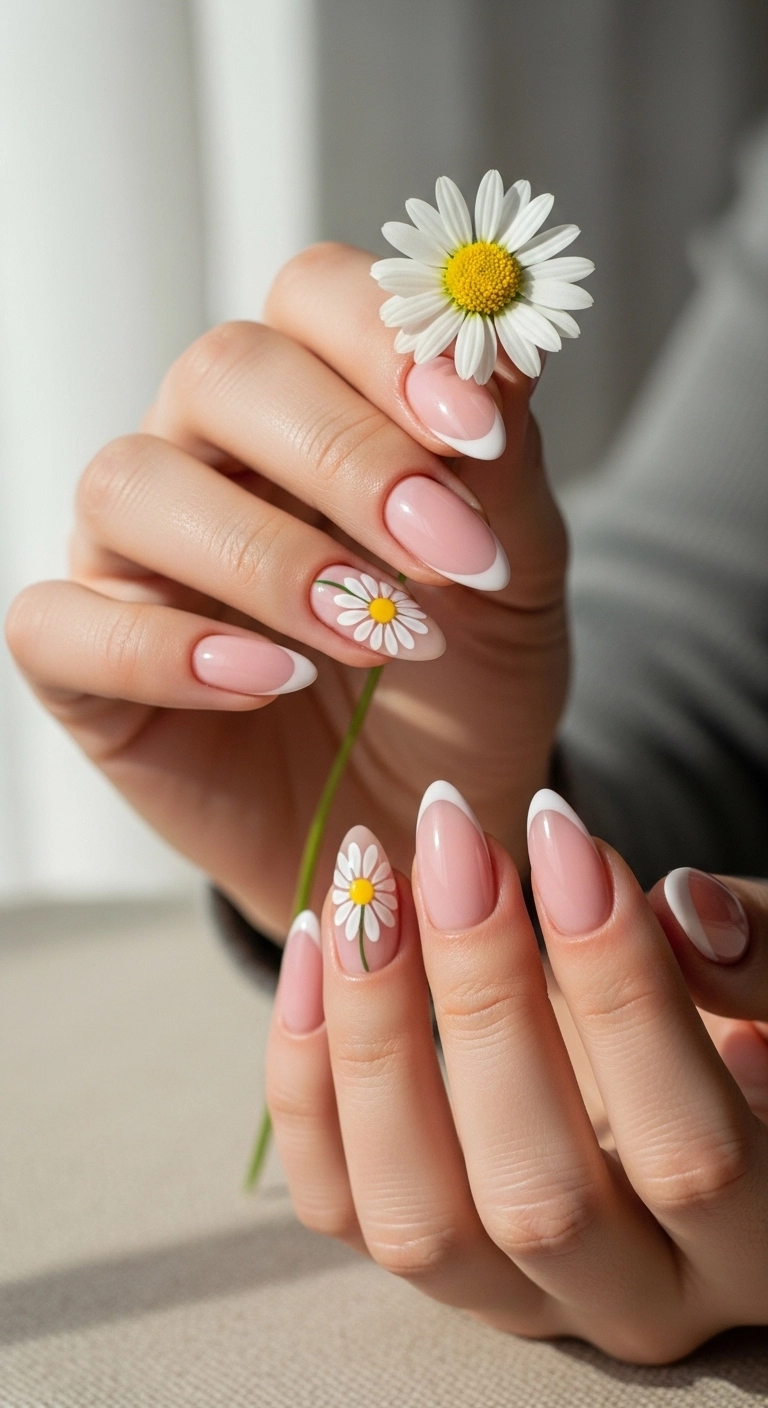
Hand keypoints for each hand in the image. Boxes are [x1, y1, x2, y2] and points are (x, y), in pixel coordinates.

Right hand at [4, 244, 566, 934]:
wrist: (428, 817)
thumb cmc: (464, 686)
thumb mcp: (515, 577)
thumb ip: (503, 461)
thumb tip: (500, 336)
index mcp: (315, 402)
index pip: (312, 294)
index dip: (387, 344)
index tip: (478, 432)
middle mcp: (208, 455)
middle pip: (221, 372)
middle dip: (343, 458)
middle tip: (441, 556)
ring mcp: (137, 556)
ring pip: (130, 485)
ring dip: (266, 560)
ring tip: (371, 638)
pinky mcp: (84, 663)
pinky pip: (61, 624)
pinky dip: (163, 651)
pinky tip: (268, 683)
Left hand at [266, 784, 767, 1362]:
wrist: (679, 1076)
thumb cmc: (739, 1017)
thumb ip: (756, 952)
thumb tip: (682, 913)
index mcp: (756, 1242)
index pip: (689, 1148)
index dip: (622, 988)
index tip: (562, 835)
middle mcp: (634, 1300)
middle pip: (538, 1194)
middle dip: (483, 995)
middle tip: (452, 845)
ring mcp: (517, 1295)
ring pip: (415, 1215)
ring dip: (376, 1029)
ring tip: (368, 882)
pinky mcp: (427, 1263)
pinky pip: (337, 1196)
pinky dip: (305, 1069)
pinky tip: (320, 938)